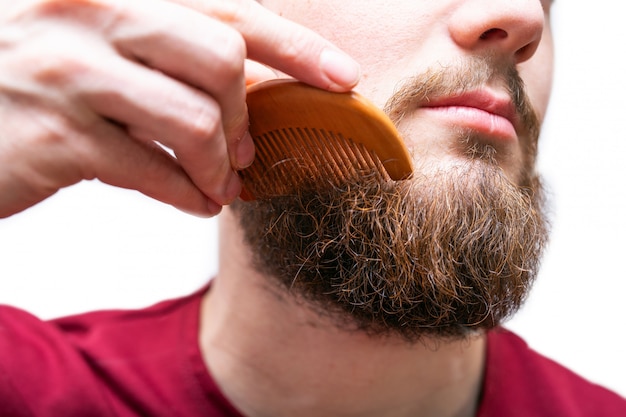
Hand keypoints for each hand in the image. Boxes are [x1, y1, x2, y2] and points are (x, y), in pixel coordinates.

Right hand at [0, 0, 359, 217]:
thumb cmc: (43, 83)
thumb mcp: (103, 48)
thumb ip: (172, 55)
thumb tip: (254, 91)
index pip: (227, 9)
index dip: (295, 45)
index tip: (343, 78)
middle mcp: (87, 13)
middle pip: (220, 58)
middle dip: (247, 117)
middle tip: (247, 153)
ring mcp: (68, 74)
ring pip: (194, 122)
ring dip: (219, 168)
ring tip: (219, 186)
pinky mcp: (56, 137)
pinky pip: (155, 172)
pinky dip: (189, 196)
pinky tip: (193, 201)